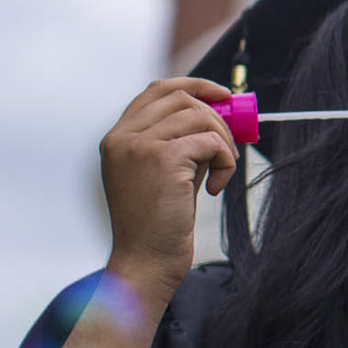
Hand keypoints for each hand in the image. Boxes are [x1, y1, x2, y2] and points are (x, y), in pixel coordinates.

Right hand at [98, 78, 237, 298]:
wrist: (145, 262)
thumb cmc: (157, 223)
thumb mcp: (164, 173)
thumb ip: (182, 141)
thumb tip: (221, 113)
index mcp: (117, 138)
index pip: (157, 90)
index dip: (194, 85)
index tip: (222, 95)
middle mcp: (123, 137)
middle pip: (181, 97)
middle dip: (216, 114)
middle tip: (230, 143)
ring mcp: (139, 145)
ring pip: (200, 116)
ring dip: (223, 142)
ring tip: (220, 172)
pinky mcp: (162, 158)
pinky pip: (210, 141)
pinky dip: (224, 160)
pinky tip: (215, 188)